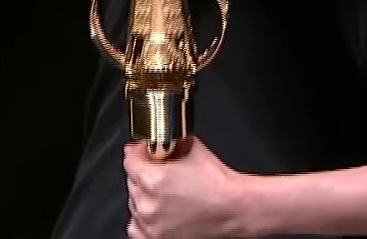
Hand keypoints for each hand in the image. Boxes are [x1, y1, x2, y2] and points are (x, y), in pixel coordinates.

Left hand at [125, 139, 256, 238]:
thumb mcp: (195, 150)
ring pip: (134, 203)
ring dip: (144, 195)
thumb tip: (165, 140)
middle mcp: (147, 204)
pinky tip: (158, 212)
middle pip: (132, 181)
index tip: (141, 151)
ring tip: (164, 193)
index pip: (130, 160)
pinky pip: (136, 227)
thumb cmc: (220, 186)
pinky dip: (143, 219)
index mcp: (153, 180)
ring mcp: (150, 225)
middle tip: (160, 170)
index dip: (137, 152)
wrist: (236, 210)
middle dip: (144, 173)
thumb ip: (173, 143)